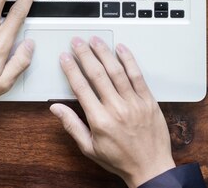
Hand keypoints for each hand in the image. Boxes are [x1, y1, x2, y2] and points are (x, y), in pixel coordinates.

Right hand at [50, 37, 174, 187]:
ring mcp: (134, 103)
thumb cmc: (119, 160)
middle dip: (84, 55)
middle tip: (77, 42)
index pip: (81, 87)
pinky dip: (129, 60)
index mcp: (99, 120)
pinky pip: (137, 76)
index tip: (64, 57)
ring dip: (104, 53)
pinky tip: (121, 49)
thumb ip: (72, 125)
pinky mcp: (148, 100)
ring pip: (117, 71)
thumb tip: (56, 107)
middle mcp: (116, 108)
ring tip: (95, 40)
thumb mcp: (89, 148)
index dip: (71, 69)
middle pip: (97, 74)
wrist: (151, 168)